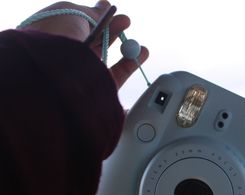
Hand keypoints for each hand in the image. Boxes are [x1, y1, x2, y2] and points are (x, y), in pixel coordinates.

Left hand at [22, 1, 148, 89]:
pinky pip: (117, 75)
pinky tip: (142, 52)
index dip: (94, 16)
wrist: (52, 73)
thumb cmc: (55, 37)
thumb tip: (104, 7)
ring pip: (104, 54)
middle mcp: (65, 55)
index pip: (75, 24)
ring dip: (119, 40)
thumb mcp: (71, 12)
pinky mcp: (97, 88)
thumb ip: (91, 12)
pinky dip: (131, 63)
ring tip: (129, 28)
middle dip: (110, 26)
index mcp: (52, 35)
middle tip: (125, 20)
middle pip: (93, 38)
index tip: (108, 8)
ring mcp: (81, 73)